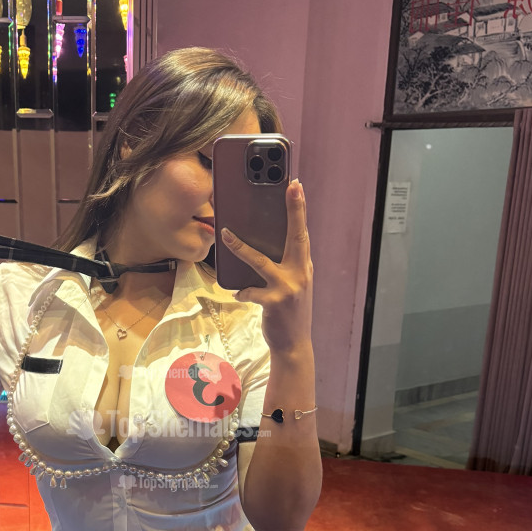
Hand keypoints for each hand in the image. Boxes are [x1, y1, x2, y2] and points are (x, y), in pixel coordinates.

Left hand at [220, 179, 312, 353]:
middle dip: (293, 211)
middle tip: (289, 186)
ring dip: (241, 248)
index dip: (299, 209)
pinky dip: (243, 291)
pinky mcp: (274, 302)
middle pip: (296, 237)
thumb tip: (262, 245)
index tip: (296, 186)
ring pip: (261, 261)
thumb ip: (285, 266)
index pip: (302, 233)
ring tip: (226, 236)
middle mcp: (301, 274)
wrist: (295, 344)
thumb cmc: (289, 313)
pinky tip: (240, 293)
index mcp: (304, 267)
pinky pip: (250, 291)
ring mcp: (289, 288)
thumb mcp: (293, 286)